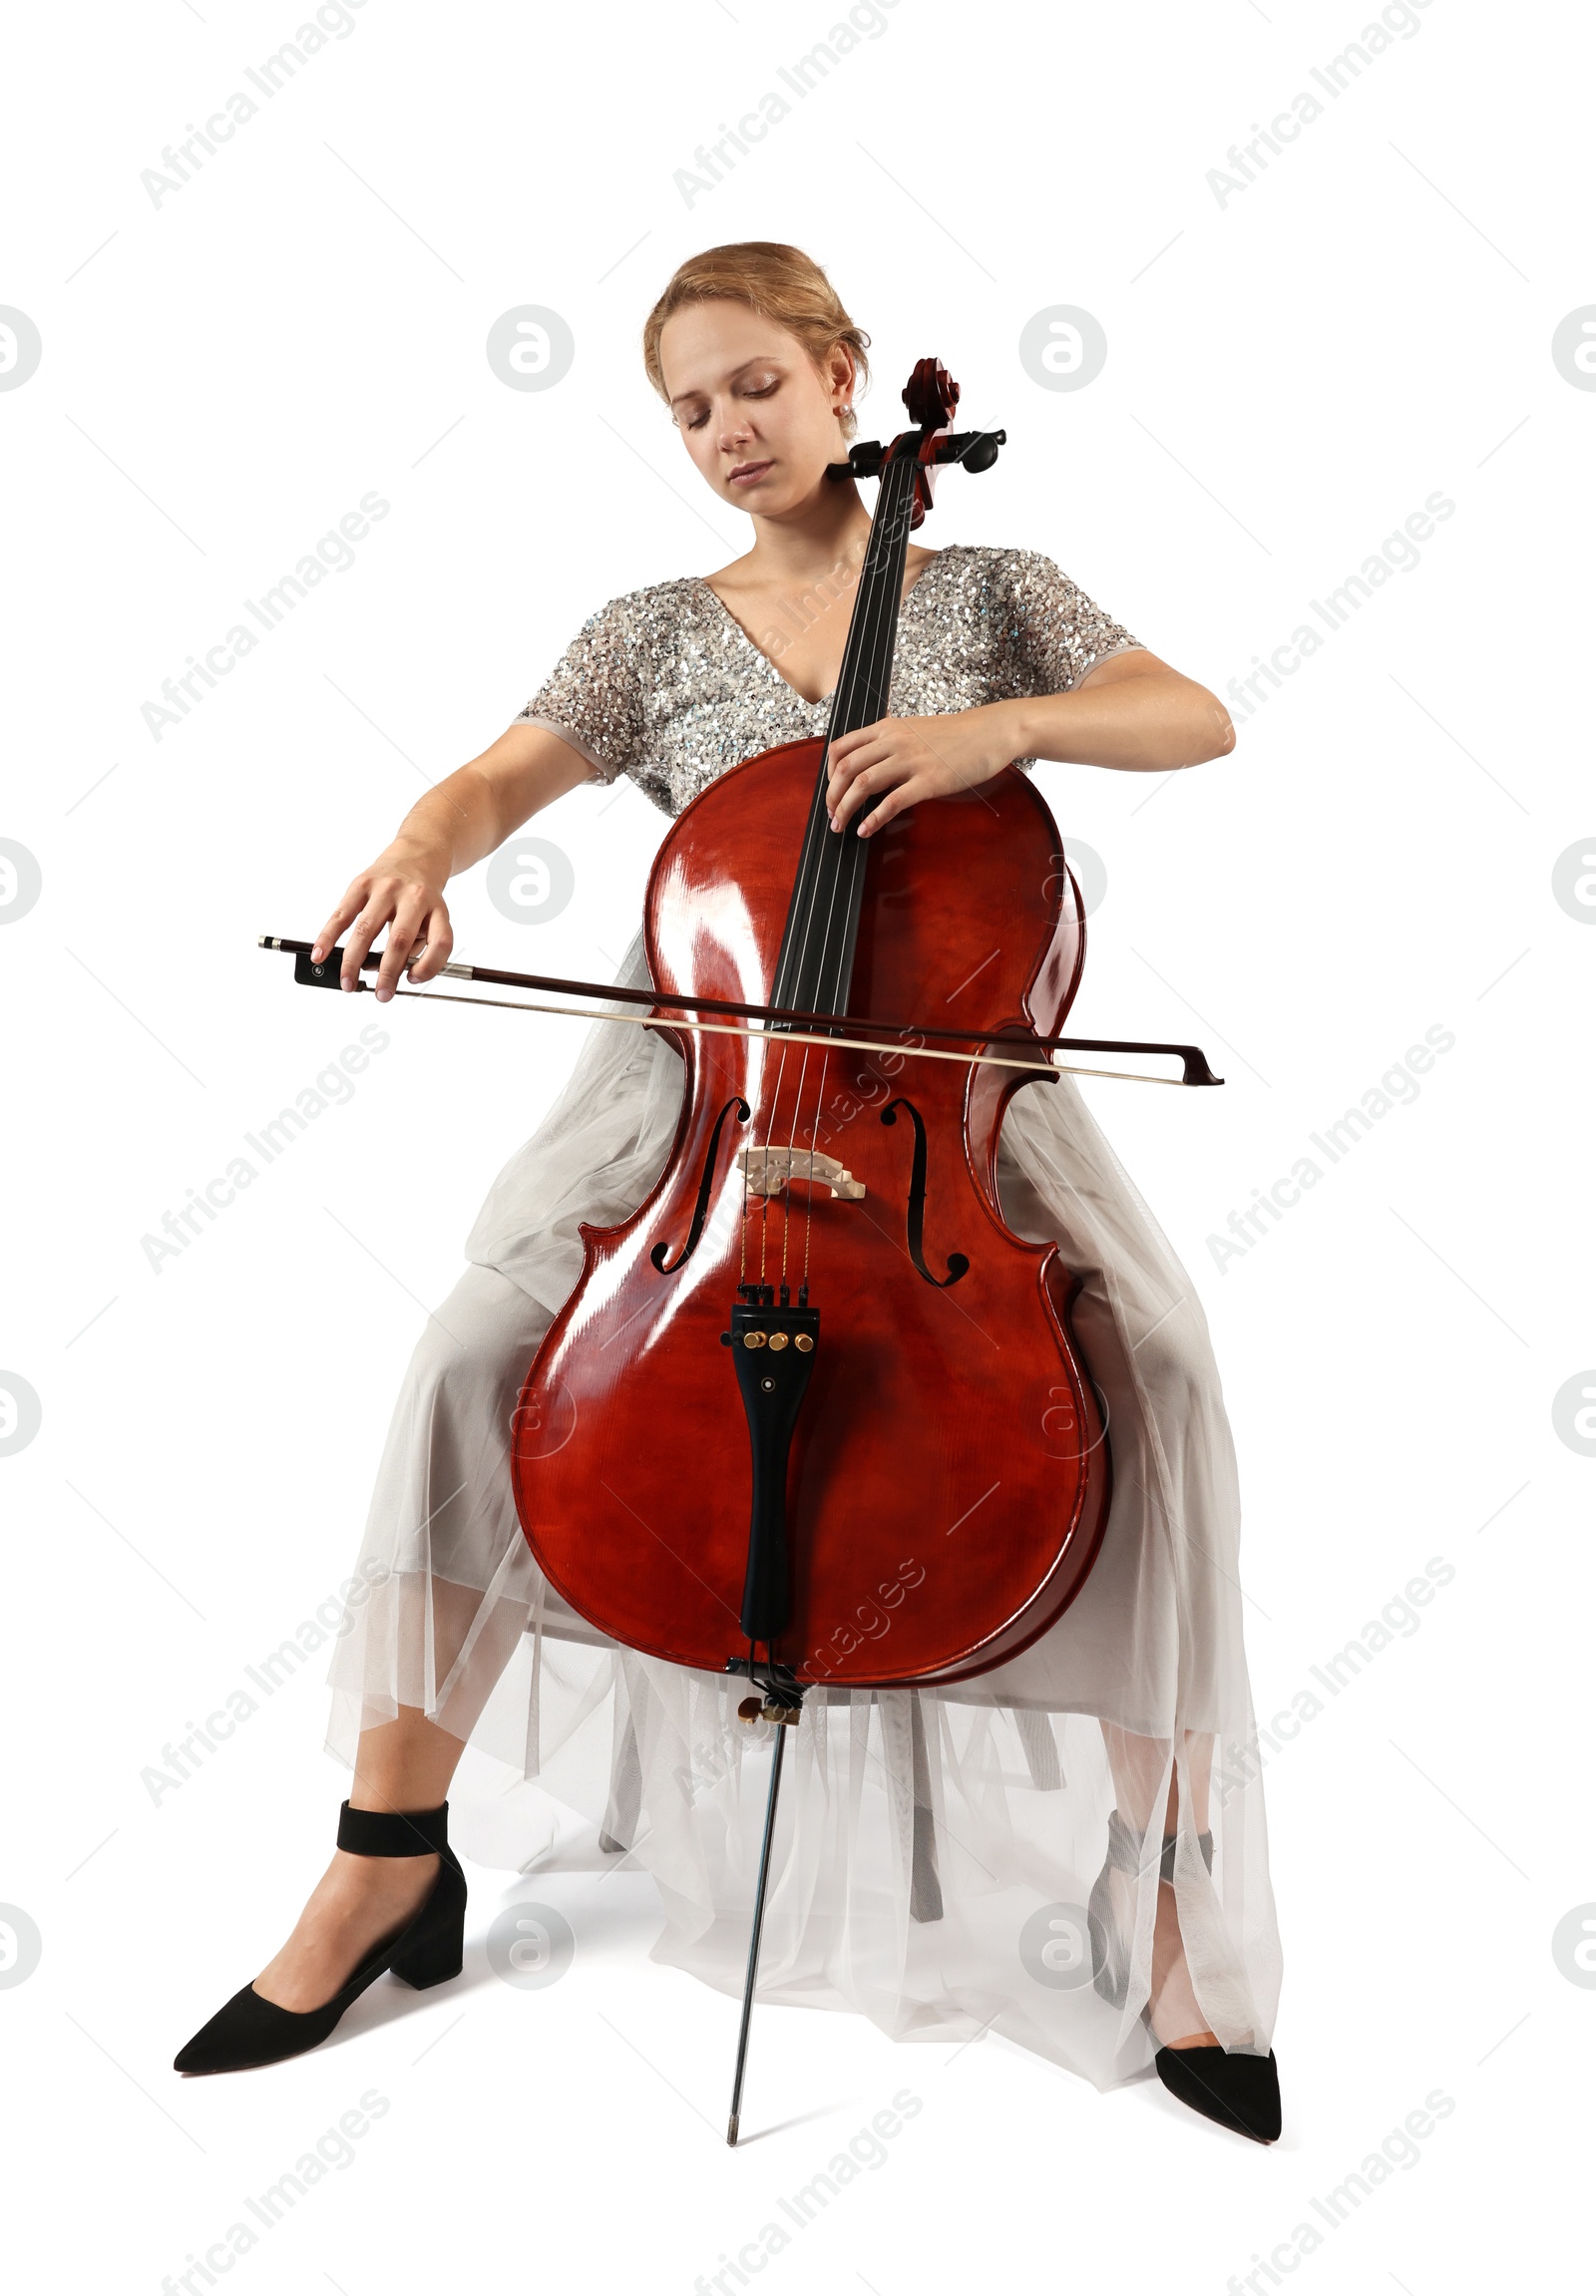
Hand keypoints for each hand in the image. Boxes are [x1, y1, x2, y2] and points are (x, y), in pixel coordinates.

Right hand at [312, 842, 454, 1001]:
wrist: (416, 856)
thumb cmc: (422, 897)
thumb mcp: (433, 917)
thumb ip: (417, 944)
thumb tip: (387, 970)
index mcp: (437, 908)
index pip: (440, 942)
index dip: (429, 966)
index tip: (413, 980)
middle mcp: (413, 897)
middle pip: (400, 940)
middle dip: (388, 973)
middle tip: (381, 995)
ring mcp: (386, 889)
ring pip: (366, 929)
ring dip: (354, 961)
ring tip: (348, 982)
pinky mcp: (361, 884)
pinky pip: (342, 913)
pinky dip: (328, 936)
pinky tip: (320, 953)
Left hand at [825, 703, 1021, 837]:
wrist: (990, 732)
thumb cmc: (956, 735)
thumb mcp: (914, 730)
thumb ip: (889, 744)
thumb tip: (869, 766)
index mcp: (887, 729)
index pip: (840, 748)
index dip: (827, 774)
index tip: (831, 791)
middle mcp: (893, 742)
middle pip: (845, 769)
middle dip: (831, 797)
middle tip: (831, 816)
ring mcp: (911, 761)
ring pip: (862, 784)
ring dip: (846, 809)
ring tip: (841, 826)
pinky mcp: (928, 781)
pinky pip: (892, 802)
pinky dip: (873, 819)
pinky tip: (866, 830)